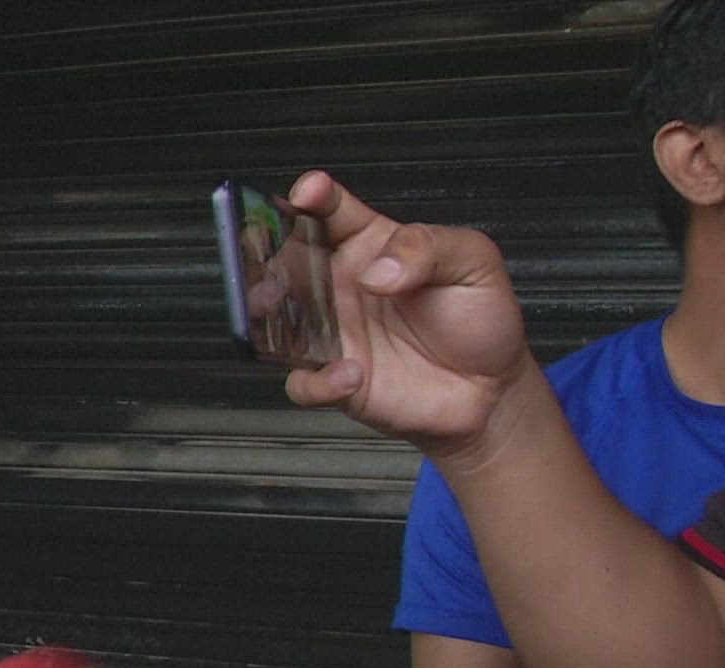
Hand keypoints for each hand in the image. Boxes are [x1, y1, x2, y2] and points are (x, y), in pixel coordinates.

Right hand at [280, 171, 539, 460]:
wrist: (490, 388)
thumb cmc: (479, 318)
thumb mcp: (473, 261)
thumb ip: (427, 249)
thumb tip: (379, 269)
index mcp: (370, 246)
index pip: (330, 211)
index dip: (314, 195)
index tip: (309, 192)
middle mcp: (341, 287)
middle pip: (286, 260)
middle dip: (266, 253)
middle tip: (270, 255)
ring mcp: (334, 333)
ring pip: (276, 318)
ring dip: (264, 312)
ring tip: (276, 307)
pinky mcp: (335, 380)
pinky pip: (305, 382)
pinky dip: (318, 381)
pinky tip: (350, 374)